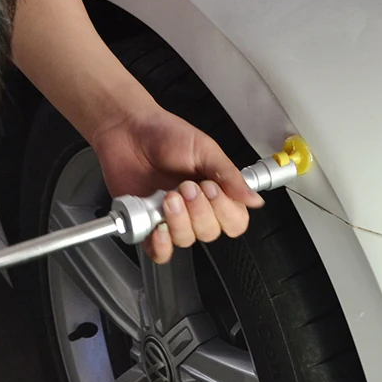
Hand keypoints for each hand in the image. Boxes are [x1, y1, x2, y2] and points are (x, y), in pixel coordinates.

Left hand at [92, 106, 264, 263]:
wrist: (127, 129)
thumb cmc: (164, 133)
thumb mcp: (204, 149)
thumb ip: (229, 176)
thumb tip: (253, 199)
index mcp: (215, 191)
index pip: (234, 220)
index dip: (225, 211)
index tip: (211, 188)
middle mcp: (194, 208)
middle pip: (210, 233)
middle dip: (199, 211)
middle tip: (185, 186)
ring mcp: (170, 218)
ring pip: (186, 240)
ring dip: (179, 221)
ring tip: (168, 196)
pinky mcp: (146, 224)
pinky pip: (159, 252)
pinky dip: (161, 245)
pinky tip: (159, 228)